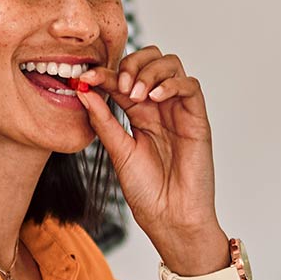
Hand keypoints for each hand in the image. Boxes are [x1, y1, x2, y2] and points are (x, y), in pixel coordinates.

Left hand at [75, 47, 221, 260]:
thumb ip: (103, 121)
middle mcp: (159, 108)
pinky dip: (172, 83)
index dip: (103, 73)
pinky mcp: (197, 120)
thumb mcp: (118, 152)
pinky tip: (155, 97)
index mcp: (138, 114)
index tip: (84, 78)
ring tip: (136, 93)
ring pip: (171, 66)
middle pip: (150, 60)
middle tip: (118, 85)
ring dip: (150, 71)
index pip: (121, 79)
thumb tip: (83, 91)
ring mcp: (179, 112)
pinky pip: (191, 86)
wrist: (170, 218)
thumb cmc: (147, 192)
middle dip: (131, 63)